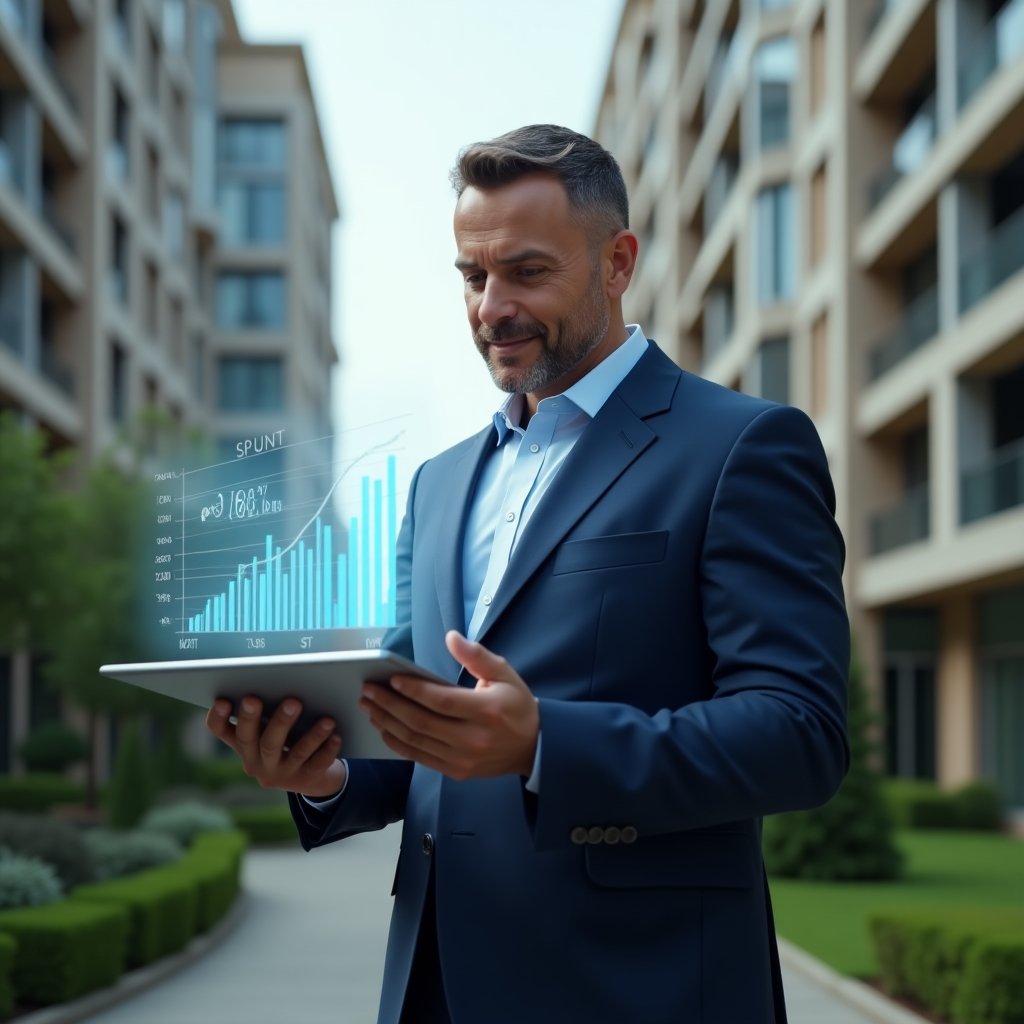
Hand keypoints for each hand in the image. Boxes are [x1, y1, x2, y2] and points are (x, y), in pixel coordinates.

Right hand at [205, 696, 346, 798]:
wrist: (310, 776)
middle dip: (266, 720)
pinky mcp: (304, 780)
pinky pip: (317, 764)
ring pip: (294, 753)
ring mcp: (280, 773)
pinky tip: (336, 736)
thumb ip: (267, 711)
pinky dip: (327, 749)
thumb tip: (276, 677)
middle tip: (278, 699)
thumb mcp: (269, 728)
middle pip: (257, 741)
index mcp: (244, 744)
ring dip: (311, 736)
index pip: (221, 732)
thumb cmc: (286, 739)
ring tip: (327, 719)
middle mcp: (256, 762)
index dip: (218, 718)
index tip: (222, 699)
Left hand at [359, 630, 538, 780]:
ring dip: (387, 722)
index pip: (442, 701)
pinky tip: (384, 727)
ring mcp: (462, 759)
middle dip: (390, 705)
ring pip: (416, 741)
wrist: (533, 747)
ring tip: (369, 706)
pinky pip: (419, 757)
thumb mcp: (504, 674)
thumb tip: (451, 638)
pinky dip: (397, 743)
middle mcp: (473, 738)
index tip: (392, 678)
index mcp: (486, 711)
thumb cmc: (516, 706)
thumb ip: (476, 655)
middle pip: (422, 722)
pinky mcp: (455, 771)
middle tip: (367, 690)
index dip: (415, 690)